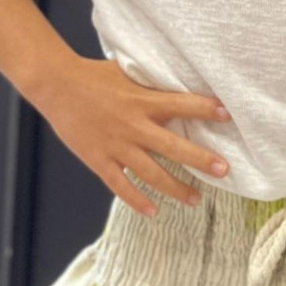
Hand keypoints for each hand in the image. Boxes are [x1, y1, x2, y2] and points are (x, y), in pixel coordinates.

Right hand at [37, 55, 233, 217]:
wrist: (57, 86)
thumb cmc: (96, 76)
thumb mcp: (129, 74)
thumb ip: (153, 85)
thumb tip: (181, 82)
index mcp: (144, 101)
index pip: (182, 104)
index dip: (206, 109)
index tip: (228, 115)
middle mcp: (134, 126)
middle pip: (173, 148)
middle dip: (201, 160)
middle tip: (224, 170)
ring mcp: (116, 146)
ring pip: (151, 174)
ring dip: (176, 188)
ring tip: (196, 200)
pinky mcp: (98, 160)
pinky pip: (121, 185)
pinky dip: (137, 200)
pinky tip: (154, 212)